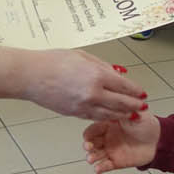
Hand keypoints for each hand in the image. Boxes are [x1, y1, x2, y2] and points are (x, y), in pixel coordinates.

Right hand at [0, 47, 147, 121]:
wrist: (31, 76)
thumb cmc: (53, 61)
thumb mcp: (82, 56)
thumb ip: (102, 66)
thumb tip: (118, 74)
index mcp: (97, 75)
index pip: (125, 86)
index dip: (136, 91)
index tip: (143, 93)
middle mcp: (94, 93)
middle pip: (122, 103)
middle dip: (134, 105)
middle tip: (142, 106)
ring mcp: (84, 106)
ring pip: (110, 114)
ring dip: (123, 114)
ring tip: (131, 113)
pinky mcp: (75, 114)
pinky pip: (96, 117)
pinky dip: (107, 117)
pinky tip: (112, 116)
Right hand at [83, 110, 159, 171]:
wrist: (159, 139)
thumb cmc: (147, 125)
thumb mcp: (135, 113)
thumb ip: (123, 110)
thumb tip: (114, 104)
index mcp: (109, 124)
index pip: (94, 128)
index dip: (89, 133)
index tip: (87, 136)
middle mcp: (107, 137)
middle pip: (92, 142)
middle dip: (87, 145)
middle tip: (88, 147)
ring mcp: (111, 150)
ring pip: (96, 154)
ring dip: (91, 157)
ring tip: (91, 158)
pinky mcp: (117, 161)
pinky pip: (106, 165)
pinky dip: (100, 167)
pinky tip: (98, 168)